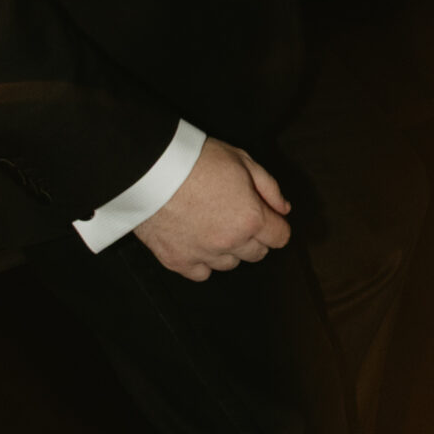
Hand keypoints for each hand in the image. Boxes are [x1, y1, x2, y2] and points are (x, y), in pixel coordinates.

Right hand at [135, 138, 291, 280]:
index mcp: (251, 218)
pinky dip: (202, 261)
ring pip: (230, 264)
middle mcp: (230, 241)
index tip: (269, 218)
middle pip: (257, 253)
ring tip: (214, 225)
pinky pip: (201, 273)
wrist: (150, 169)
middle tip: (238, 216)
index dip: (277, 225)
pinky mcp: (177, 260)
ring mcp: (202, 254)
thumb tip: (283, 208)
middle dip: (254, 237)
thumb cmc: (195, 160)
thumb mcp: (243, 160)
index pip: (280, 237)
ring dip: (229, 249)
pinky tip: (197, 241)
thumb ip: (269, 188)